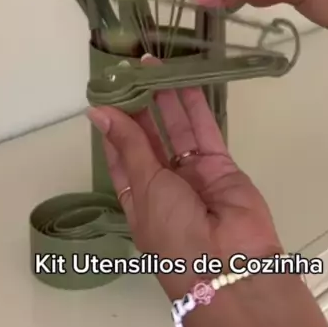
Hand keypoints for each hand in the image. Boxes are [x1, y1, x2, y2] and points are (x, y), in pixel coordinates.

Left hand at [88, 59, 327, 326]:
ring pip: (177, 128)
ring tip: (152, 65)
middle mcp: (166, 185)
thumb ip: (129, 143)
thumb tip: (97, 112)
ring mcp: (195, 173)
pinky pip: (205, 129)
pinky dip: (194, 104)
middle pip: (150, 138)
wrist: (230, 262)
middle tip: (131, 71)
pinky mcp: (221, 164)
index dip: (115, 127)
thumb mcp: (145, 187)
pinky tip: (183, 78)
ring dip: (165, 98)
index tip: (106, 95)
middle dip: (140, 106)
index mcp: (139, 200)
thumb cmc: (174, 232)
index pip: (122, 157)